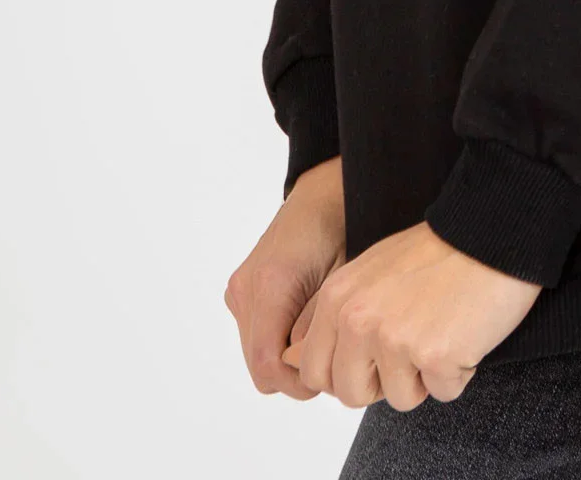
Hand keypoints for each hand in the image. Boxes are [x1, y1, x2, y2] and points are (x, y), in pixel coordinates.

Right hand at [225, 157, 345, 399]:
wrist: (323, 198)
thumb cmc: (341, 232)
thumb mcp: (341, 284)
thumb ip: (318, 328)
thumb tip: (304, 368)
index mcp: (271, 285)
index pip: (267, 365)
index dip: (297, 382)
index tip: (328, 371)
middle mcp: (245, 288)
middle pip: (259, 366)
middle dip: (292, 372)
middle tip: (328, 351)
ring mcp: (238, 290)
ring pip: (255, 354)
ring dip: (283, 355)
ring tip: (316, 330)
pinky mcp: (238, 290)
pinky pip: (253, 335)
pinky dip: (275, 339)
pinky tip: (301, 317)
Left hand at [281, 220, 541, 409]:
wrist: (488, 237)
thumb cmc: (435, 255)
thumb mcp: (369, 274)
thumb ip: (336, 315)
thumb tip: (293, 360)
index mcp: (336, 299)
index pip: (312, 371)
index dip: (347, 373)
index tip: (374, 356)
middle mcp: (357, 320)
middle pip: (351, 394)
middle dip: (383, 383)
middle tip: (412, 346)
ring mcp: (393, 338)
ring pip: (400, 398)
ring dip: (425, 376)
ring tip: (441, 329)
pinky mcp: (433, 355)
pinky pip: (443, 392)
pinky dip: (459, 371)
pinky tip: (465, 331)